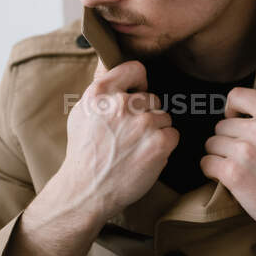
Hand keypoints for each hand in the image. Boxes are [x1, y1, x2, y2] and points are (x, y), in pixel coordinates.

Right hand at [59, 58, 179, 222]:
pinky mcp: (159, 143)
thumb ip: (101, 88)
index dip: (138, 82)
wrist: (87, 191)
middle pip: (151, 98)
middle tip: (129, 134)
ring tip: (134, 147)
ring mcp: (143, 124)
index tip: (135, 93)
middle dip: (144, 114)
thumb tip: (112, 64)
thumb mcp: (82, 111)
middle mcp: (122, 105)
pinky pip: (172, 134)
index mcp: (101, 93)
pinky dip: (163, 146)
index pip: (135, 69)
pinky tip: (145, 155)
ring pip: (163, 116)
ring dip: (155, 131)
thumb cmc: (84, 152)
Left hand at [200, 80, 255, 244]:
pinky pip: (206, 163)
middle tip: (242, 156)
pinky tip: (226, 178)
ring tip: (236, 167)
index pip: (237, 95)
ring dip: (219, 156)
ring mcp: (245, 151)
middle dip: (227, 140)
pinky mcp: (234, 173)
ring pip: (211, 143)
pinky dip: (212, 171)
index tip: (234, 121)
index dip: (231, 108)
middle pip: (221, 125)